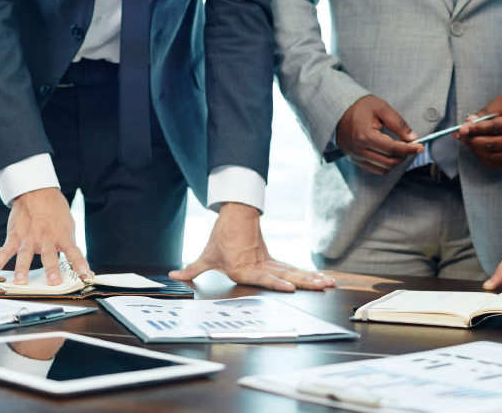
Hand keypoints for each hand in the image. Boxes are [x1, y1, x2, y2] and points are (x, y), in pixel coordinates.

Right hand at [0, 187, 89, 285]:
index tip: (85, 275)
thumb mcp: (67, 225)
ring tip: (20, 281)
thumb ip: (69, 245)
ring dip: (23, 269)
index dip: (80, 263)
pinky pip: (4, 252)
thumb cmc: (55, 212)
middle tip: (54, 282)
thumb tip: (80, 267)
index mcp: (62, 235)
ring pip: (25, 255)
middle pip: (50, 255)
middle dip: (52, 269)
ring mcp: (29, 238)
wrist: (37, 192)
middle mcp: (46, 238)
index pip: (74, 251)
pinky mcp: (14, 237)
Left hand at [170, 202, 334, 290]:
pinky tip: (318, 278)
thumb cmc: (221, 236)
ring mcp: (268, 261)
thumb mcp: (206, 255)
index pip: (263, 277)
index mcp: (243, 267)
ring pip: (292, 271)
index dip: (276, 283)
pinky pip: (290, 268)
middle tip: (322, 287)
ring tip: (327, 284)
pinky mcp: (271, 258)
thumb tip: (174, 276)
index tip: (291, 288)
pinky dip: (304, 274)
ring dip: (310, 278)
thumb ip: (192, 269)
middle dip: (305, 282)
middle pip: (286, 274)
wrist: (235, 213)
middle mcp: (258, 265)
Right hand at [336, 95, 422, 173]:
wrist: (339, 110)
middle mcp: (358, 150)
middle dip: (404, 156)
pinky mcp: (354, 160)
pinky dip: (386, 164)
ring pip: (382, 168)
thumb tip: (412, 137)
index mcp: (364, 136)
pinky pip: (374, 168)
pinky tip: (390, 153)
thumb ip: (398, 123)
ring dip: (396, 161)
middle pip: (388, 162)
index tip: (420, 147)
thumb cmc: (361, 107)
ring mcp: (355, 157)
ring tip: (401, 149)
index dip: (409, 149)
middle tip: (412, 146)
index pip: (392, 149)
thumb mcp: (381, 108)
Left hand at [455, 94, 501, 167]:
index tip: (462, 128)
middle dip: (471, 139)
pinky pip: (494, 163)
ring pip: (490, 155)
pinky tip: (475, 147)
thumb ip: (487, 111)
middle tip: (460, 132)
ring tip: (465, 138)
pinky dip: (481, 156)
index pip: (495, 128)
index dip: (477, 128)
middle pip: (491, 144)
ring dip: (474, 148)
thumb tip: (470, 120)